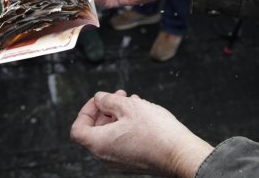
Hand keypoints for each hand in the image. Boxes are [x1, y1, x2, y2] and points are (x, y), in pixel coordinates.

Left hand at [71, 90, 212, 176]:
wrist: (180, 154)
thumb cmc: (155, 132)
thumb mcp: (129, 106)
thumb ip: (108, 100)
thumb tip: (99, 99)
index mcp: (99, 144)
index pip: (78, 129)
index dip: (86, 111)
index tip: (99, 100)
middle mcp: (106, 157)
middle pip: (94, 131)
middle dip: (105, 109)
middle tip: (119, 96)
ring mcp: (119, 162)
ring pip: (110, 135)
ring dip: (118, 116)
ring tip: (134, 103)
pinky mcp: (132, 163)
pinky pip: (121, 142)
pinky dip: (126, 127)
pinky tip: (141, 115)